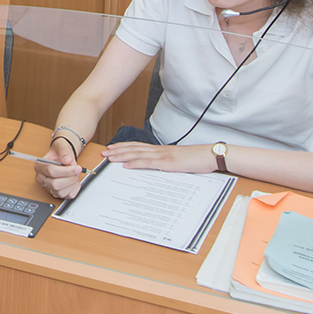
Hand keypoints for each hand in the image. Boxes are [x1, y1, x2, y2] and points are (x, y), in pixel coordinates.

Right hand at [34, 136, 86, 199]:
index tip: (76, 168)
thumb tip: (67, 160)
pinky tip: (74, 180)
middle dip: (69, 178)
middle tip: (76, 171)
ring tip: (74, 175)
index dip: (66, 171)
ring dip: (72, 183)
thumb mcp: (61, 146)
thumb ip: (64, 151)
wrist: (63, 157)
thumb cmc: (60, 152)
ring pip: (60, 192)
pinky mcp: (56, 193)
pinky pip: (67, 195)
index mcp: (39, 166)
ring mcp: (48, 187)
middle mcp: (41, 178)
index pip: (51, 171)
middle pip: (55, 184)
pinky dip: (74, 188)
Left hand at [102, 142, 216, 173]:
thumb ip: (165, 162)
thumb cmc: (194, 159)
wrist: (209, 156)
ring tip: (110, 157)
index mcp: (160, 150)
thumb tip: (155, 167)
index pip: (137, 146)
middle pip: (133, 149)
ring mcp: (162, 156)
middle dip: (117, 150)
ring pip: (138, 154)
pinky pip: (148, 163)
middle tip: (104, 152)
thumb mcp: (176, 161)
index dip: (123, 147)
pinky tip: (126, 166)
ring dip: (122, 156)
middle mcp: (158, 150)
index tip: (111, 148)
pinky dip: (136, 164)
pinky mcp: (167, 163)